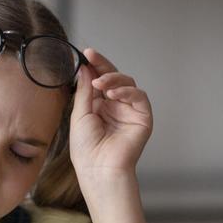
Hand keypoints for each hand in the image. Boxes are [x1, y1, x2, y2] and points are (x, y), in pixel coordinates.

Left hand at [68, 48, 152, 180]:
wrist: (98, 168)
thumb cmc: (86, 148)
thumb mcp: (80, 114)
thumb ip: (84, 91)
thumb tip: (85, 68)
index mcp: (99, 106)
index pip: (99, 80)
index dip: (94, 66)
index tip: (87, 53)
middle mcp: (115, 106)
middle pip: (114, 78)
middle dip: (103, 66)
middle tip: (93, 56)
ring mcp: (129, 111)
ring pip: (128, 83)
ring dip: (113, 79)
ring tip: (100, 83)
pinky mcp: (143, 117)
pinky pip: (139, 96)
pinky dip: (127, 91)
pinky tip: (113, 94)